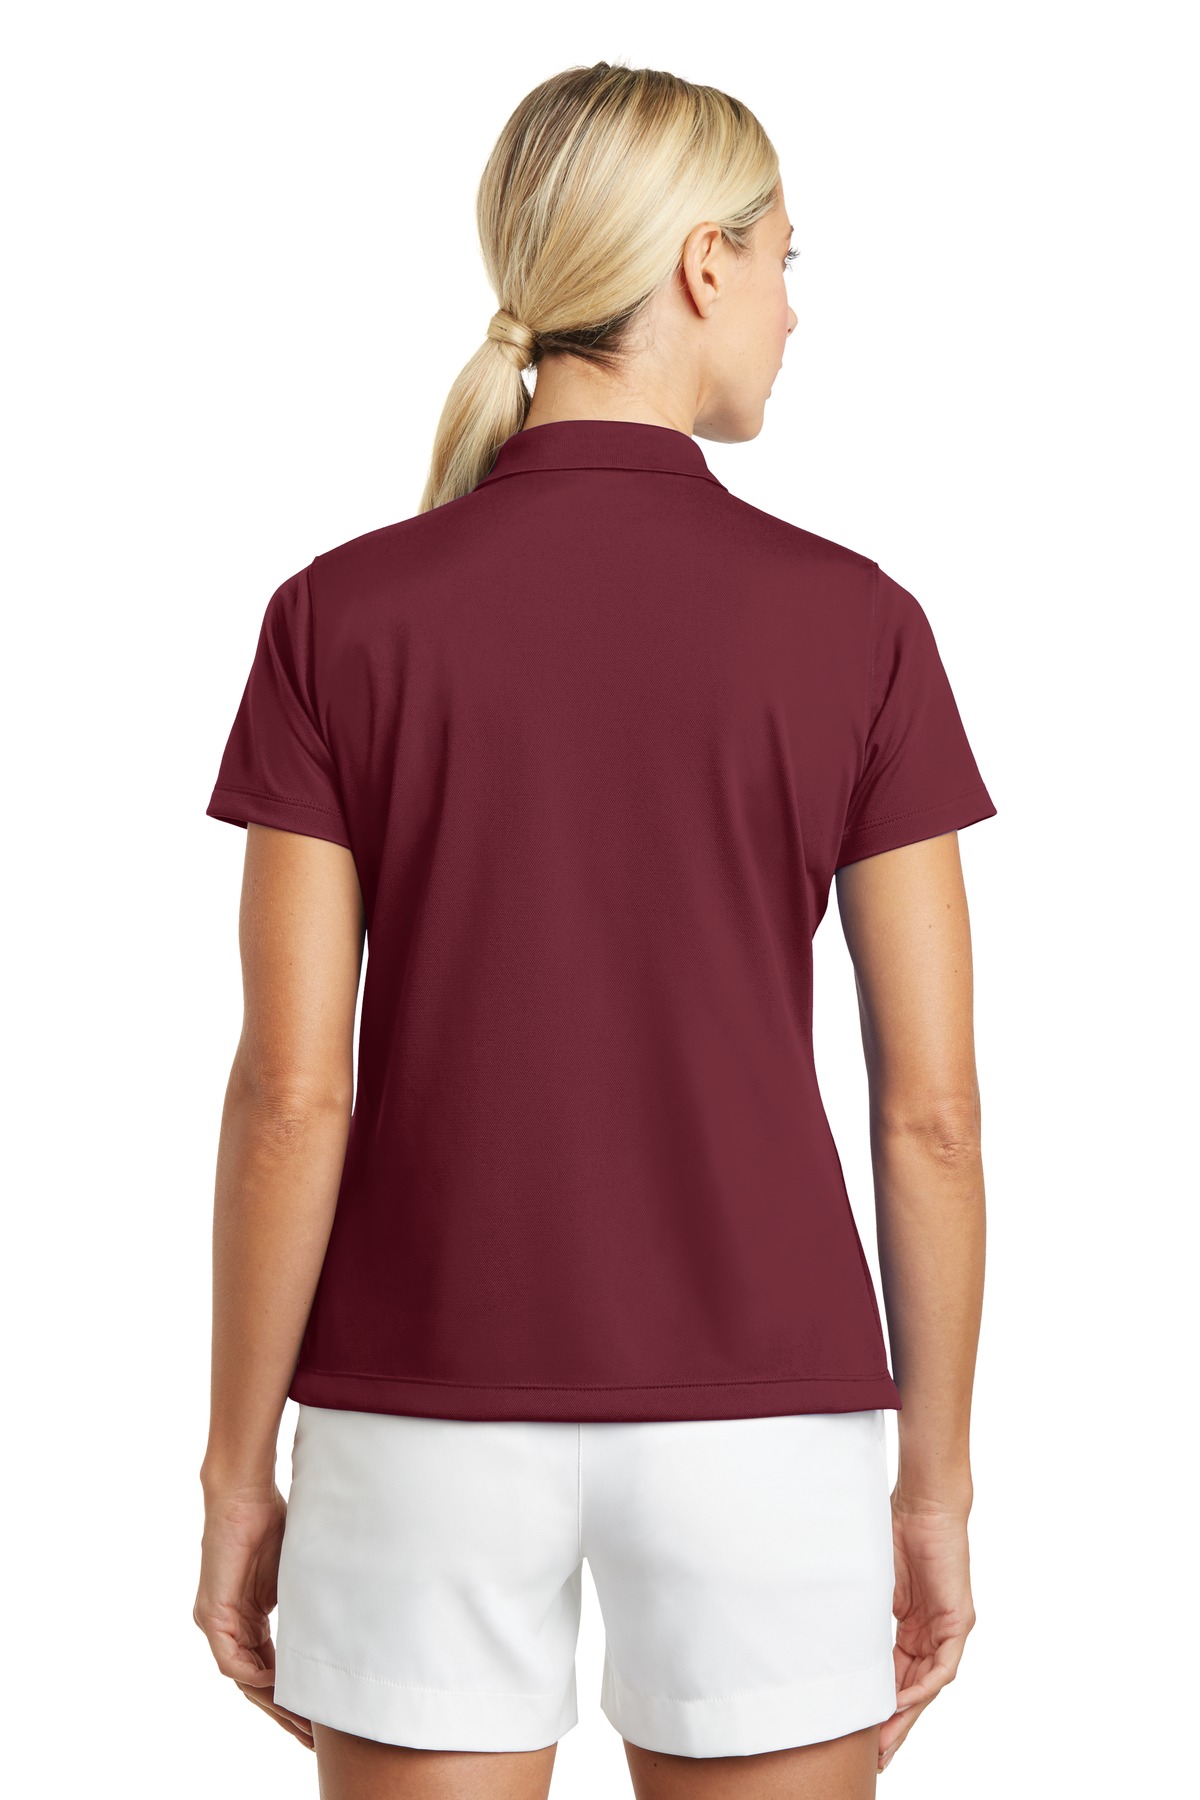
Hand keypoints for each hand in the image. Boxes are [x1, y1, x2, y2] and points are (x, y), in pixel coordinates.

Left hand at [193, 1481, 313, 1749]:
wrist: (244, 1494)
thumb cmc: (271, 1520)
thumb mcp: (296, 1573)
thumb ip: (307, 1602)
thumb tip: (342, 1619)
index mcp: (248, 1617)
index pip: (270, 1668)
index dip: (293, 1694)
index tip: (318, 1716)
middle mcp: (230, 1626)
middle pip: (257, 1683)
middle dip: (285, 1712)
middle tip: (312, 1737)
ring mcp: (218, 1623)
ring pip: (244, 1679)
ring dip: (273, 1702)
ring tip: (303, 1723)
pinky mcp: (212, 1614)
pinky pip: (232, 1662)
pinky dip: (256, 1676)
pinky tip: (280, 1685)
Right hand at [876, 1495, 975, 1774]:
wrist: (923, 1501)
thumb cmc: (894, 1527)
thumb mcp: (871, 1581)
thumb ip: (860, 1611)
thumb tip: (825, 1631)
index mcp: (911, 1622)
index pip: (894, 1673)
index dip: (878, 1702)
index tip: (858, 1729)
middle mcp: (931, 1631)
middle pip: (912, 1688)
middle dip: (893, 1723)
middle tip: (876, 1755)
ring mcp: (947, 1628)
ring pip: (927, 1684)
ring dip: (906, 1714)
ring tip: (885, 1741)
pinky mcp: (959, 1621)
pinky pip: (942, 1667)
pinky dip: (922, 1686)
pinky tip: (902, 1702)